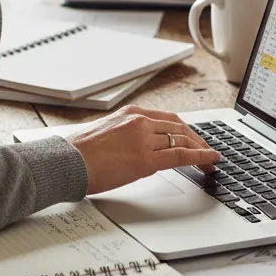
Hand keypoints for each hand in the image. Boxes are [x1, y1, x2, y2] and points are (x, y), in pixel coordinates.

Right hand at [68, 105, 219, 194]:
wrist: (66, 162)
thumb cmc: (79, 153)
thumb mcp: (107, 134)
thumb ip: (126, 135)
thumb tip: (138, 148)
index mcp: (130, 113)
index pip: (167, 119)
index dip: (185, 130)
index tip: (194, 138)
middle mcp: (139, 121)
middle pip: (179, 127)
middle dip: (197, 139)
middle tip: (206, 151)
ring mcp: (143, 138)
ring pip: (183, 140)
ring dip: (201, 150)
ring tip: (210, 161)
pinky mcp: (145, 159)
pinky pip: (181, 156)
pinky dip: (200, 157)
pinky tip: (209, 161)